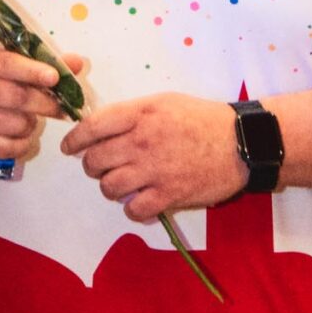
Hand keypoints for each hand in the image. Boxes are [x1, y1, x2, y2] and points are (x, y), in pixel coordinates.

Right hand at [0, 38, 82, 162]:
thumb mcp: (6, 66)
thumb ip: (41, 63)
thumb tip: (77, 63)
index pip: (6, 63)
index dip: (32, 71)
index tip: (54, 77)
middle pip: (15, 97)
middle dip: (44, 103)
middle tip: (60, 108)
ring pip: (16, 124)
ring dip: (31, 124)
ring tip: (27, 118)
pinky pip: (10, 147)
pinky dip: (23, 143)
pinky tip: (18, 134)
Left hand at [63, 93, 249, 223]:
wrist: (241, 143)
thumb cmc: (204, 119)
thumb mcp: (165, 102)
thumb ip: (133, 114)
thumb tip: (104, 126)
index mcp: (140, 114)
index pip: (92, 127)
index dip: (74, 139)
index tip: (70, 147)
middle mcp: (142, 142)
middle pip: (95, 160)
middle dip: (91, 165)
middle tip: (99, 166)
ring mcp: (155, 170)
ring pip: (109, 186)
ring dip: (109, 186)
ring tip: (120, 183)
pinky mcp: (169, 195)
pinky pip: (133, 209)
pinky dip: (132, 208)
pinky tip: (139, 201)